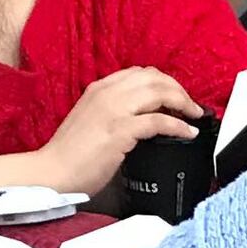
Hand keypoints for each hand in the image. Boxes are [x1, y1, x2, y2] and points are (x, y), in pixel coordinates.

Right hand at [6, 68, 201, 196]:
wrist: (51, 173)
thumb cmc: (69, 156)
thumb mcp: (91, 123)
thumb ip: (113, 114)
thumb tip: (141, 121)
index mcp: (99, 90)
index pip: (140, 73)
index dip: (163, 82)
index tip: (176, 96)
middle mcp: (107, 94)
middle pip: (154, 78)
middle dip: (179, 90)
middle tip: (192, 106)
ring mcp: (113, 110)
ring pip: (160, 92)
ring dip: (184, 102)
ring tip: (195, 115)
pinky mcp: (120, 130)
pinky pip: (159, 120)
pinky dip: (179, 125)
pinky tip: (188, 132)